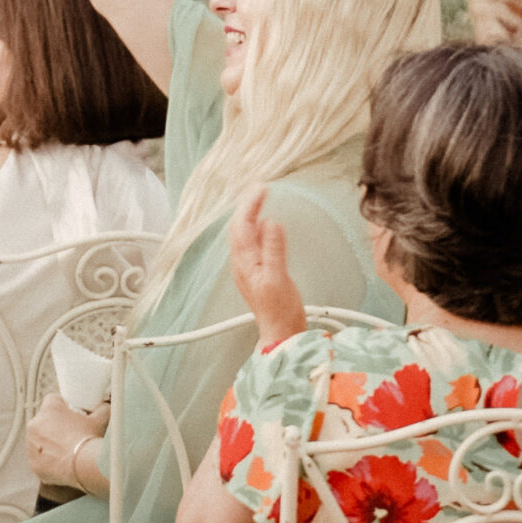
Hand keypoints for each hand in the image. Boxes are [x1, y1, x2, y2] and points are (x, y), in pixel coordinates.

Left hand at [27, 394, 107, 488]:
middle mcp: (35, 424)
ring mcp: (31, 444)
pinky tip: (62, 465)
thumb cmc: (91, 439)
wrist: (84, 467)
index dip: (63, 407)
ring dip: (49, 444)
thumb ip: (102, 409)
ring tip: (67, 452)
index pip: (53, 400)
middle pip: (44, 421)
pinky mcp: (34, 463)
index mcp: (49, 409)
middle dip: (55, 426)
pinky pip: (40, 460)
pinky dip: (48, 462)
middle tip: (71, 435)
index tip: (72, 414)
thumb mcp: (100, 420)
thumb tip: (105, 405)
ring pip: (39, 441)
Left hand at [228, 186, 306, 346]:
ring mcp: (248, 268)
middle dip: (247, 206)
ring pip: (244, 235)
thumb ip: (274, 250)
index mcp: (245, 262)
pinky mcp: (257, 273)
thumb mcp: (279, 278)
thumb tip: (271, 223)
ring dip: (250, 216)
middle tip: (260, 188)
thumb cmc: (280, 311)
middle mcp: (242, 263)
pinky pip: (252, 243)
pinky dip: (256, 229)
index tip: (261, 189)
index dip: (250, 205)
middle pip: (240, 228)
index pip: (242, 226)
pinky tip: (264, 227)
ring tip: (259, 200)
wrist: (281, 334)